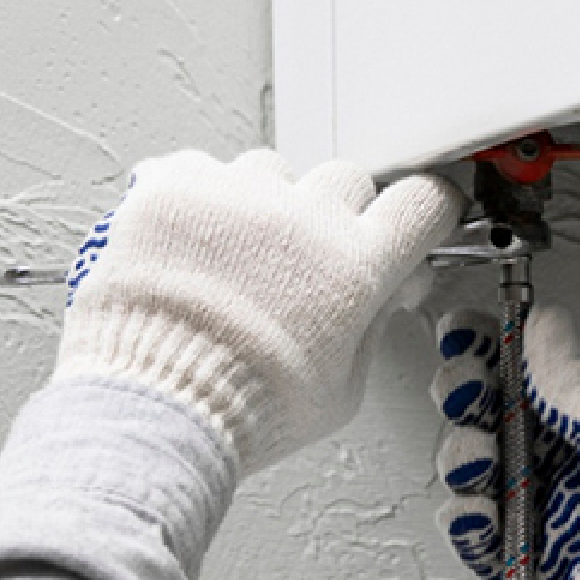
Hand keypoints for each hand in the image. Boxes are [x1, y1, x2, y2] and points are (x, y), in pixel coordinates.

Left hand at [57, 149, 461, 473]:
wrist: (155, 406)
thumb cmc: (248, 409)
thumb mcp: (342, 390)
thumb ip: (371, 327)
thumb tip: (386, 292)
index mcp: (356, 267)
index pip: (421, 202)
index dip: (424, 211)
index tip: (414, 218)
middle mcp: (302, 219)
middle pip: (347, 179)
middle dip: (339, 215)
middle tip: (312, 258)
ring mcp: (235, 197)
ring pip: (273, 170)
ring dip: (268, 203)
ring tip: (240, 256)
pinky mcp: (174, 190)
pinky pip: (203, 169)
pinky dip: (204, 198)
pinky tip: (196, 241)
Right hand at [433, 305, 579, 579]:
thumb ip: (578, 384)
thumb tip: (545, 325)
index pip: (531, 373)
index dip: (490, 352)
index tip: (462, 338)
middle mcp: (567, 462)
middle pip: (491, 414)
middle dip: (465, 396)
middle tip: (462, 395)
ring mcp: (544, 512)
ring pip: (476, 469)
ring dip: (461, 455)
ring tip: (476, 462)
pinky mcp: (526, 563)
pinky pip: (477, 533)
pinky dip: (465, 519)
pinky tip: (475, 511)